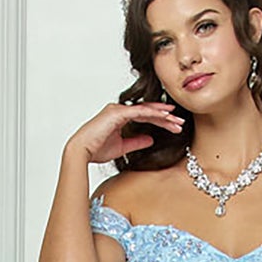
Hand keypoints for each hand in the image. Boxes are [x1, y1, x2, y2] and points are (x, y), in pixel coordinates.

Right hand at [70, 100, 184, 164]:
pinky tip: (164, 116)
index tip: (174, 124)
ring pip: (145, 109)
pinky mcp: (117, 113)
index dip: (160, 120)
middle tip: (180, 121)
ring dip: (162, 114)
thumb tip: (151, 140)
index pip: (144, 116)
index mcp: (120, 116)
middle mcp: (120, 110)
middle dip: (165, 116)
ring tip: (176, 119)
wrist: (81, 152)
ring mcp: (118, 109)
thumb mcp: (123, 147)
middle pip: (147, 111)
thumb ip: (137, 141)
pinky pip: (139, 111)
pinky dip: (153, 113)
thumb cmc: (96, 150)